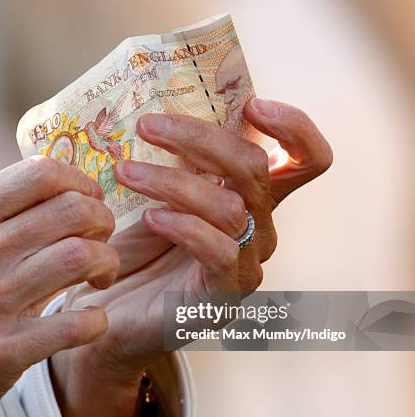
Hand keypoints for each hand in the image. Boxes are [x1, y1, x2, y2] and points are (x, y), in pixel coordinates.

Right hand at [0, 156, 118, 416]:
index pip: (41, 173)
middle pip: (72, 210)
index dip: (80, 182)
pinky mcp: (3, 352)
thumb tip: (61, 188)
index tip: (89, 201)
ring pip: (81, 257)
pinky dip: (96, 320)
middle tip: (101, 240)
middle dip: (103, 222)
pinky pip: (77, 323)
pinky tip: (89, 321)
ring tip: (101, 277)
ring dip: (107, 265)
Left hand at [51, 99, 332, 416]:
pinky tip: (150, 218)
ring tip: (125, 172)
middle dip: (199, 138)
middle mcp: (260, 229)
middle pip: (255, 169)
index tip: (253, 106)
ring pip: (231, 207)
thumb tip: (176, 113)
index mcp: (252, 200)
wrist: (114, 310)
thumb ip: (185, 164)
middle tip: (146, 126)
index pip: (304, 161)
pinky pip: (219, 251)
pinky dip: (184, 226)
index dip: (295, 129)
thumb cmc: (138, 251)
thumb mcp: (161, 196)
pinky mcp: (224, 295)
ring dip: (173, 182)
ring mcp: (246, 263)